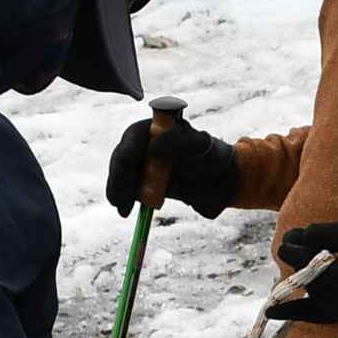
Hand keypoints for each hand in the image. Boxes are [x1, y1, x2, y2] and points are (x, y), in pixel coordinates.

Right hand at [106, 113, 248, 219]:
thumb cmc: (211, 156)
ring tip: (123, 209)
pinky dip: (124, 199)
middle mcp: (143, 143)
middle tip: (119, 197)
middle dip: (119, 178)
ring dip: (118, 191)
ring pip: (121, 175)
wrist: (218, 181)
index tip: (127, 167)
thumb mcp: (201, 145)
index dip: (126, 154)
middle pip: (122, 158)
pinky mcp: (141, 181)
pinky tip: (125, 210)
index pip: (133, 138)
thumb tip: (153, 149)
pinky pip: (127, 189)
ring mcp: (140, 163)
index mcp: (155, 128)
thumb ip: (180, 142)